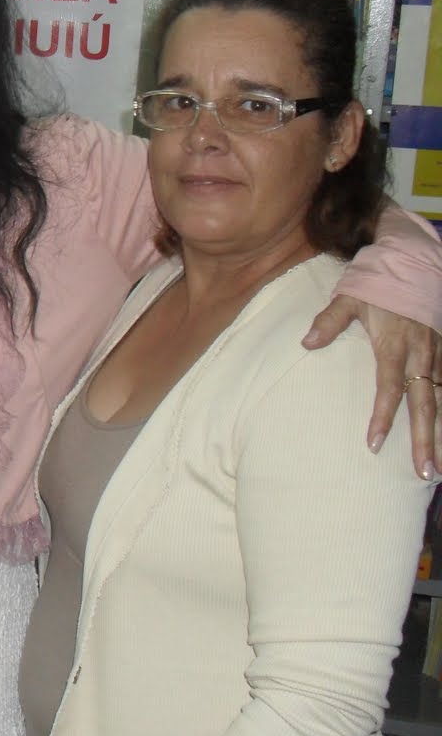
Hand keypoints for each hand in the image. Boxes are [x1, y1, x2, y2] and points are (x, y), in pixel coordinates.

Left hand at [304, 295, 440, 478]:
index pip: (388, 387)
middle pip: (425, 403)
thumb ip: (329, 322)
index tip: (374, 444)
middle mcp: (420, 354)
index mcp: (394, 344)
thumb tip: (307, 343)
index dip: (382, 416)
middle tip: (426, 473)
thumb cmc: (376, 282)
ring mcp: (436, 354)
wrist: (412, 262)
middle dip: (426, 439)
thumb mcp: (348, 298)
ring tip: (438, 467)